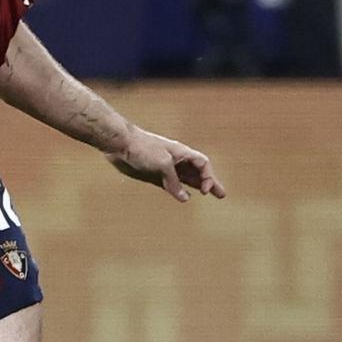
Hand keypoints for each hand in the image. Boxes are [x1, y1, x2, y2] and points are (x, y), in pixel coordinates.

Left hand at [104, 127, 225, 202]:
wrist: (120, 143)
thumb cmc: (143, 147)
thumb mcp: (162, 164)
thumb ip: (174, 181)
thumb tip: (185, 197)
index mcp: (182, 153)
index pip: (203, 164)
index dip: (208, 177)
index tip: (205, 190)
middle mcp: (176, 160)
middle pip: (197, 172)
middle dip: (209, 183)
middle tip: (221, 195)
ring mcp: (165, 168)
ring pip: (185, 179)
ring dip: (195, 187)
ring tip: (206, 194)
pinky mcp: (154, 175)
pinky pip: (170, 184)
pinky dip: (178, 191)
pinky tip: (183, 197)